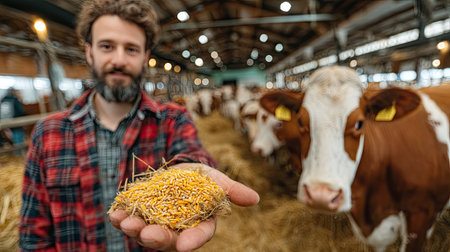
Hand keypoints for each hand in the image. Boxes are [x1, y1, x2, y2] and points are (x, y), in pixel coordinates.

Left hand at [109, 163, 259, 251]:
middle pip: (167, 239)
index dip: (191, 241)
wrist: (178, 169)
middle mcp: (176, 229)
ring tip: (125, 222)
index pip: (198, 236)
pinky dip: (120, 217)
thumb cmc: (202, 179)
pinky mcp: (139, 213)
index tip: (183, 245)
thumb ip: (232, 191)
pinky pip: (129, 218)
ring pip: (144, 231)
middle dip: (156, 238)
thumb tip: (256, 199)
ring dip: (134, 229)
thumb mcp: (217, 180)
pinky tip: (114, 213)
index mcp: (198, 224)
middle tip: (148, 235)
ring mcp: (156, 223)